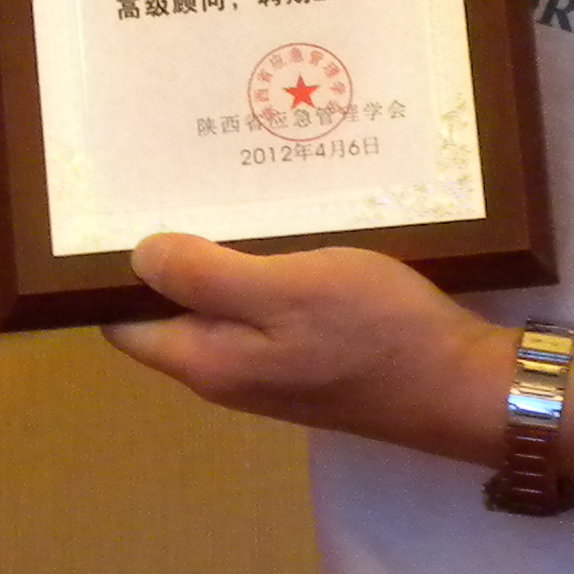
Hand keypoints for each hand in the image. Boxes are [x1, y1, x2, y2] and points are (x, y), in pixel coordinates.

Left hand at [103, 232, 518, 460]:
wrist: (461, 385)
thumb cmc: (374, 332)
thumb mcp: (286, 289)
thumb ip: (206, 277)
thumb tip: (136, 257)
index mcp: (207, 362)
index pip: (125, 324)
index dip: (112, 275)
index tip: (115, 214)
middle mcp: (227, 375)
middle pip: (170, 314)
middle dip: (166, 259)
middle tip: (172, 187)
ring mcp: (268, 371)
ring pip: (219, 310)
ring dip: (216, 262)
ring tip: (221, 198)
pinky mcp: (306, 360)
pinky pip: (261, 312)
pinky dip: (259, 273)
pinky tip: (276, 233)